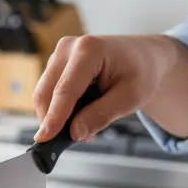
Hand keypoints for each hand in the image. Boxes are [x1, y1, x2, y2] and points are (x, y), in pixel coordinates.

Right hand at [33, 34, 187, 143]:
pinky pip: (48, 91)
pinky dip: (58, 109)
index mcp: (89, 49)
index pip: (65, 89)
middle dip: (53, 120)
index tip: (45, 138)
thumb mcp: (130, 98)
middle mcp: (68, 47)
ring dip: (56, 116)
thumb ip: (101, 115)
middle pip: (46, 91)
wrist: (143, 57)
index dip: (54, 116)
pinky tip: (78, 115)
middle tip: (74, 139)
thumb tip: (75, 132)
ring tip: (84, 127)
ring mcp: (60, 54)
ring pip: (44, 93)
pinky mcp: (56, 64)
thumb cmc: (140, 72)